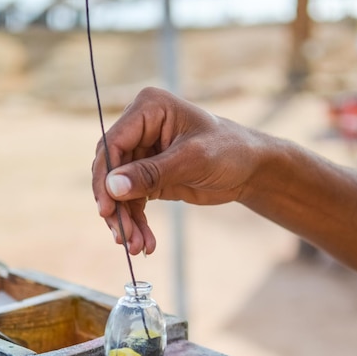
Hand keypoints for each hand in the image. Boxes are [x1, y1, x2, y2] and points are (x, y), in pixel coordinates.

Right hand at [92, 87, 258, 254]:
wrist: (250, 169)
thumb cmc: (229, 151)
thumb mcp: (192, 160)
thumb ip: (151, 173)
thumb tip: (112, 187)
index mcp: (148, 109)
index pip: (112, 143)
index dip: (106, 177)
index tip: (107, 209)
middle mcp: (140, 128)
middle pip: (111, 170)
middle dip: (116, 206)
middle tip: (123, 236)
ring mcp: (142, 153)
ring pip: (119, 190)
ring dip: (126, 220)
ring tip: (136, 246)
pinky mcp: (148, 175)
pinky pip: (133, 201)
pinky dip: (137, 222)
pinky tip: (145, 242)